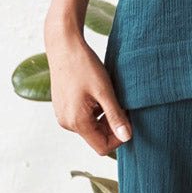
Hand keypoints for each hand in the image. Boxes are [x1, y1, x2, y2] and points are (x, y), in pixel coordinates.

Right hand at [44, 24, 132, 155]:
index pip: (102, 147)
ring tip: (112, 95)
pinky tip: (99, 92)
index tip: (128, 118)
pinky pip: (83, 116)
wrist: (63, 45)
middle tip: (124, 104)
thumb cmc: (84, 65)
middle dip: (112, 124)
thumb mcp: (104, 90)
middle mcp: (67, 123)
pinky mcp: (63, 106)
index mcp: (77, 122)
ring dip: (105, 116)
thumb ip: (115, 116)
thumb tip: (127, 137)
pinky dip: (95, 109)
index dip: (119, 137)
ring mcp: (63, 115)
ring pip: (91, 126)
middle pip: (96, 137)